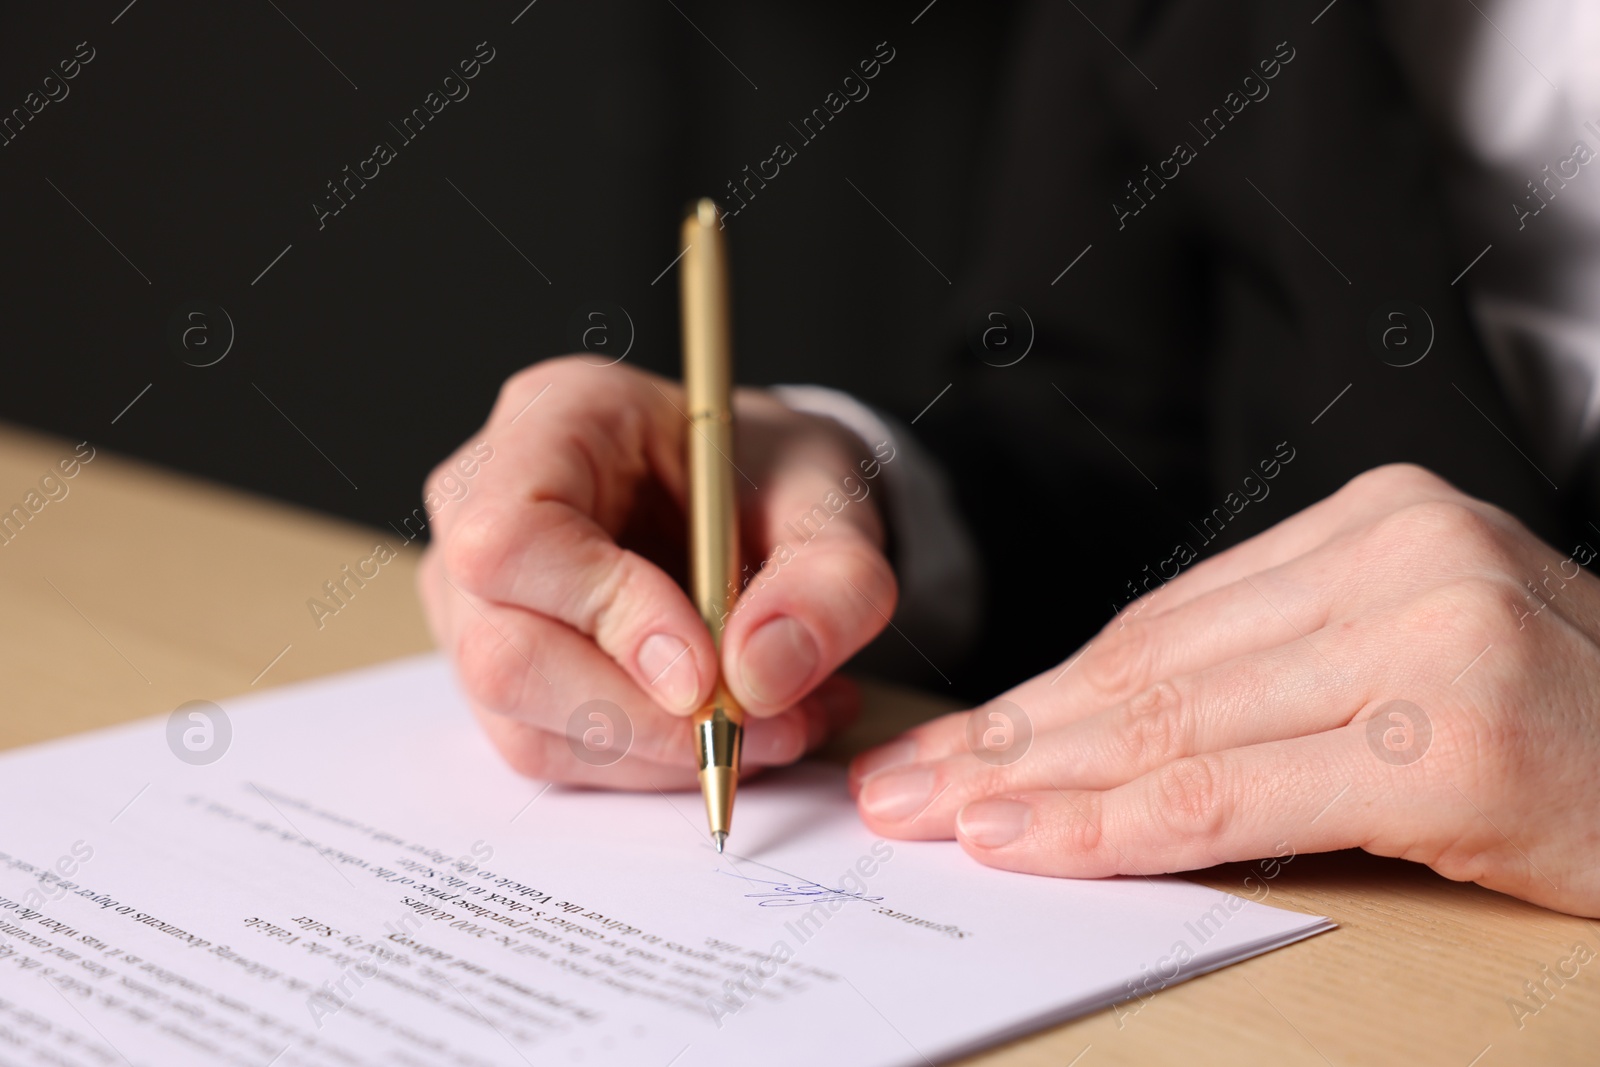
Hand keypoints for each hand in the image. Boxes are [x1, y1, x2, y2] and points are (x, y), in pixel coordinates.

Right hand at [419, 356, 897, 787]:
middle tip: (763, 723)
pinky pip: (553, 752)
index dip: (606, 615)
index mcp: (552, 418)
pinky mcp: (500, 673)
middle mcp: (481, 507)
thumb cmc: (772, 474)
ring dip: (662, 751)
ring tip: (780, 722)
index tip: (707, 673)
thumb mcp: (833, 496)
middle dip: (642, 715)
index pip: (515, 538)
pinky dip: (656, 763)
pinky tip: (736, 731)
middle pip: (503, 652)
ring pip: (526, 722)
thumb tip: (761, 676)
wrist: (759, 498)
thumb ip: (828, 577)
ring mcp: (474, 599)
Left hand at [849, 464, 1599, 915]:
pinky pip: (1243, 789)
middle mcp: (1402, 553)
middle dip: (1015, 734)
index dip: (1046, 691)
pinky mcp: (1456, 734)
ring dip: (1044, 780)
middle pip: (1154, 664)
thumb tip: (1101, 734)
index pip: (1167, 622)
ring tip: (941, 816)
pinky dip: (1127, 824)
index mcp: (1380, 523)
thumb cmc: (1564, 739)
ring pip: (1179, 721)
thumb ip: (1273, 678)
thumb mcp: (1408, 670)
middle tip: (908, 783)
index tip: (956, 740)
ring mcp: (1433, 633)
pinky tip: (1037, 843)